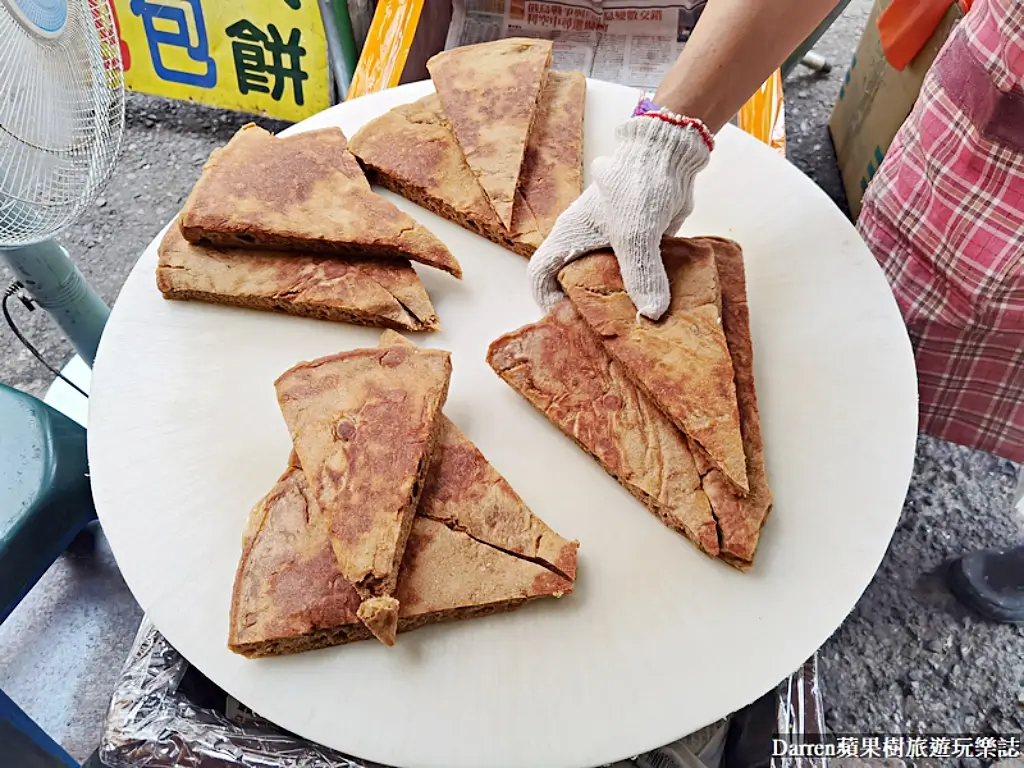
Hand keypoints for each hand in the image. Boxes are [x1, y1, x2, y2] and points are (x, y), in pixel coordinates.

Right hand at [527, 110, 712, 320]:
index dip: (546, 300)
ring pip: (604, 280)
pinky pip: (631, 273)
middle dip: (584, 308)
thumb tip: (651, 314)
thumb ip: (642, 275)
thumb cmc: (637, 185)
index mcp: (569, 236)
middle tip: (603, 331)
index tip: (567, 319)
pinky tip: (656, 305)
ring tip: (631, 325)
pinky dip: (640, 290)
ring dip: (616, 302)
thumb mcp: (636, 235)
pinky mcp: (635, 242)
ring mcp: (610, 242)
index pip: (540, 273)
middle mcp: (584, 241)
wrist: (668, 153)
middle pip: (572, 282)